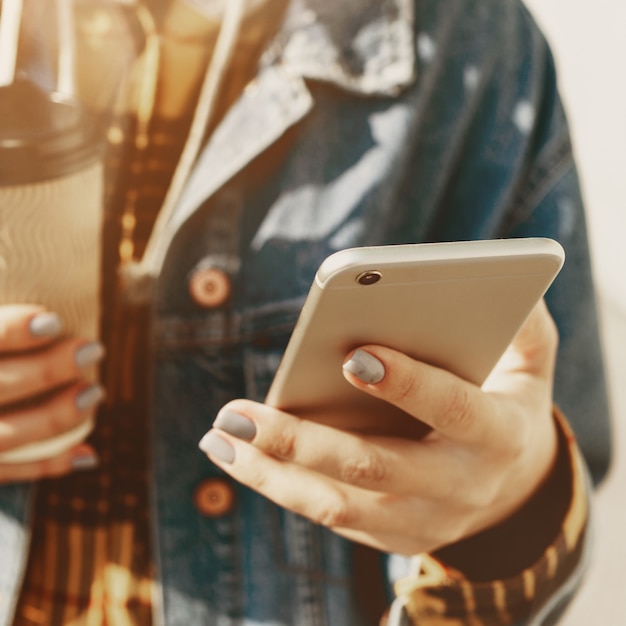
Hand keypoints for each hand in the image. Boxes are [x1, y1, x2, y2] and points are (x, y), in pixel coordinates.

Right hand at [0, 305, 104, 482]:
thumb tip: (46, 313)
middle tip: (93, 349)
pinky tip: (87, 454)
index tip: (53, 321)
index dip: (11, 332)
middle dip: (48, 370)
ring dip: (57, 417)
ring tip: (94, 392)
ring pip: (5, 436)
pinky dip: (47, 466)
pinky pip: (5, 473)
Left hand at [200, 300, 558, 555]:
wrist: (514, 491)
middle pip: (372, 468)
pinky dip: (279, 487)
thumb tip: (507, 281)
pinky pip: (328, 516)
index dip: (408, 384)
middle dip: (300, 442)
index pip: (453, 410)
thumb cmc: (510, 407)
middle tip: (236, 411)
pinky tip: (238, 456)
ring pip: (336, 504)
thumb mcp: (532, 364)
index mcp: (498, 436)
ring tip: (219, 435)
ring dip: (269, 473)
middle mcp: (458, 489)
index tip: (353, 354)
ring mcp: (422, 523)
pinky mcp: (390, 537)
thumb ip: (525, 324)